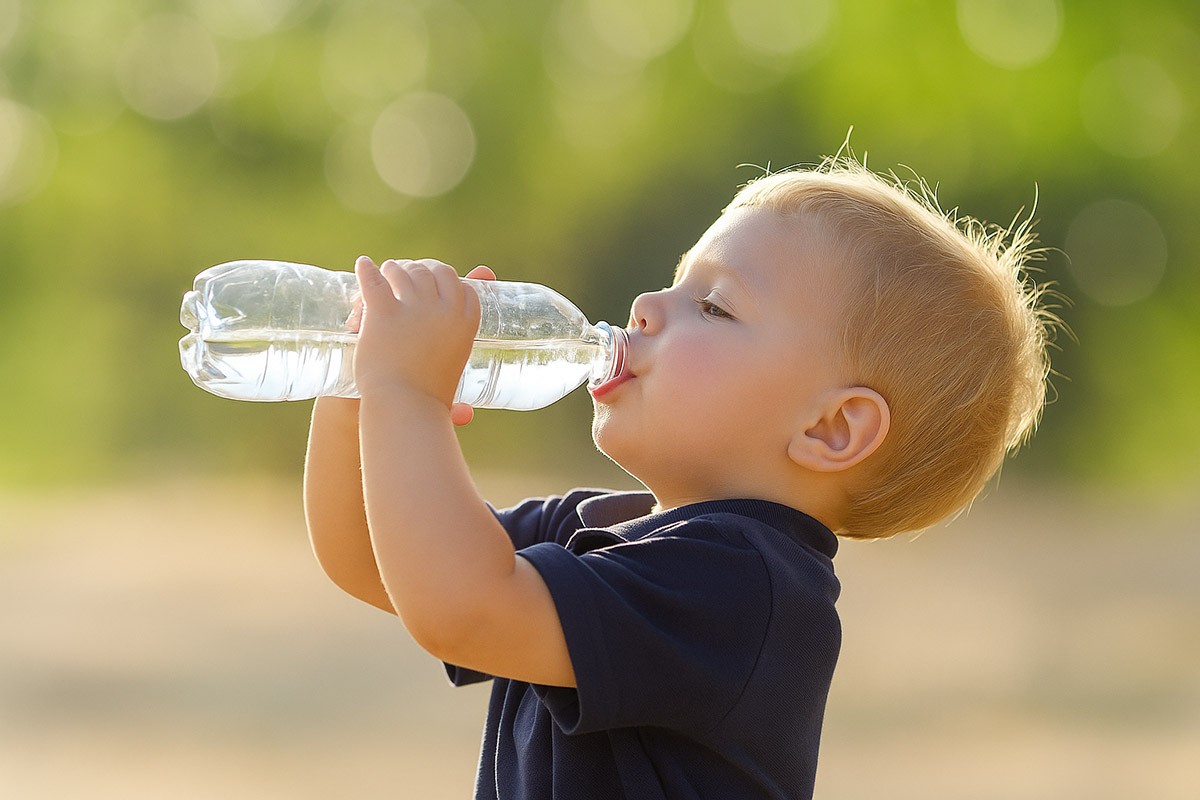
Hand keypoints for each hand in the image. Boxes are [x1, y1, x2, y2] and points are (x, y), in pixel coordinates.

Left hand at [351, 256, 494, 418]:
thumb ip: (459, 401)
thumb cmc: (424, 404)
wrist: (401, 407)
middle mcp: (444, 309)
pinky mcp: (383, 311)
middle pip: (436, 273)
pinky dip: (367, 270)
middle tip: (410, 272)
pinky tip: (363, 264)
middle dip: (423, 268)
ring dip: (396, 268)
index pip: (464, 287)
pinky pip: (375, 281)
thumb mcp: (447, 396)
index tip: (438, 281)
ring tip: (387, 271)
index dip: (450, 280)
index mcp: (465, 324)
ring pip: (405, 272)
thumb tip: (468, 415)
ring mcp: (414, 308)